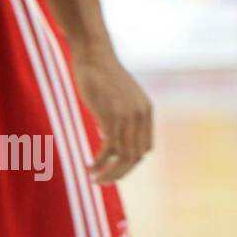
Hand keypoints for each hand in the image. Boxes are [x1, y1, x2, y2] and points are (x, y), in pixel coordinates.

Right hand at [72, 47, 153, 183]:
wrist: (94, 56)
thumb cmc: (102, 74)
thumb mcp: (120, 96)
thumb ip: (121, 115)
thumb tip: (111, 135)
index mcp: (146, 111)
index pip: (145, 147)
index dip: (130, 162)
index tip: (113, 168)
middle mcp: (141, 116)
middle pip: (136, 156)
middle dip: (120, 173)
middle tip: (102, 181)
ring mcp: (128, 117)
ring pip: (124, 157)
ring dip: (109, 173)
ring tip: (94, 179)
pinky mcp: (111, 117)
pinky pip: (109, 150)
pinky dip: (100, 163)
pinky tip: (89, 168)